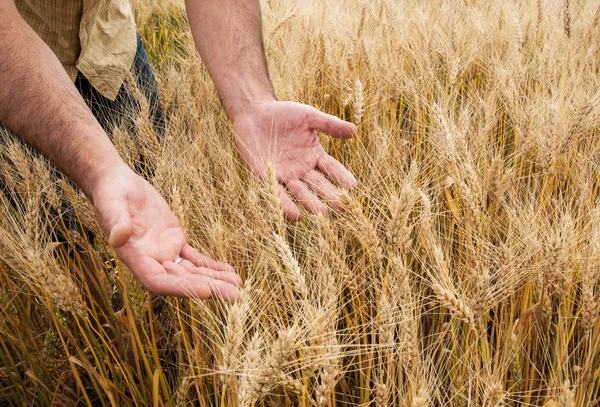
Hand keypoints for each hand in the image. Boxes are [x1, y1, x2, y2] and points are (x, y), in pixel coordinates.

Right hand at [90, 166, 241, 300]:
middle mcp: (150, 261)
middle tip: (235, 297)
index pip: (157, 281)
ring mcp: (164, 253)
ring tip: (238, 287)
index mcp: (134, 257)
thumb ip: (115, 221)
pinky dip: (211, 266)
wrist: (118, 184)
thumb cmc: (110, 193)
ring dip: (214, 280)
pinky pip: (195, 258)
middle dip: (208, 288)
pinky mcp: (174, 242)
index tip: (206, 290)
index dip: (181, 288)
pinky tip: (229, 272)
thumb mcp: (111, 203)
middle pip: (181, 282)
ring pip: (192, 272)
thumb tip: (118, 237)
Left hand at [233, 100, 357, 220]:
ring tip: (323, 214)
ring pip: (301, 192)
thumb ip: (330, 124)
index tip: (353, 186)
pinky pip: (278, 194)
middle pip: (319, 185)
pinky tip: (297, 216)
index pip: (332, 168)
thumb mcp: (309, 116)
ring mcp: (285, 175)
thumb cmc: (283, 113)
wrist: (254, 113)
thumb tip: (355, 131)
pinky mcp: (267, 178)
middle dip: (331, 196)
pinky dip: (287, 205)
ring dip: (311, 203)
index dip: (342, 177)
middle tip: (343, 208)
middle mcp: (301, 169)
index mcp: (314, 155)